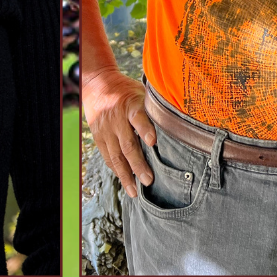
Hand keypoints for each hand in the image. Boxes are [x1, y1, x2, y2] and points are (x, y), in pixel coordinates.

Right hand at [81, 68, 156, 196]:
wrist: (97, 84)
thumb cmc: (126, 91)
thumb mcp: (141, 92)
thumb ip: (154, 108)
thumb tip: (179, 122)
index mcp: (130, 105)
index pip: (138, 117)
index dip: (145, 129)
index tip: (153, 142)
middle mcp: (117, 118)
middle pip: (128, 144)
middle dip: (138, 165)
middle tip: (148, 180)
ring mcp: (106, 129)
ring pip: (116, 156)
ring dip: (125, 175)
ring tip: (134, 191)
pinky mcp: (99, 137)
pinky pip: (107, 156)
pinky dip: (116, 170)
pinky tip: (124, 181)